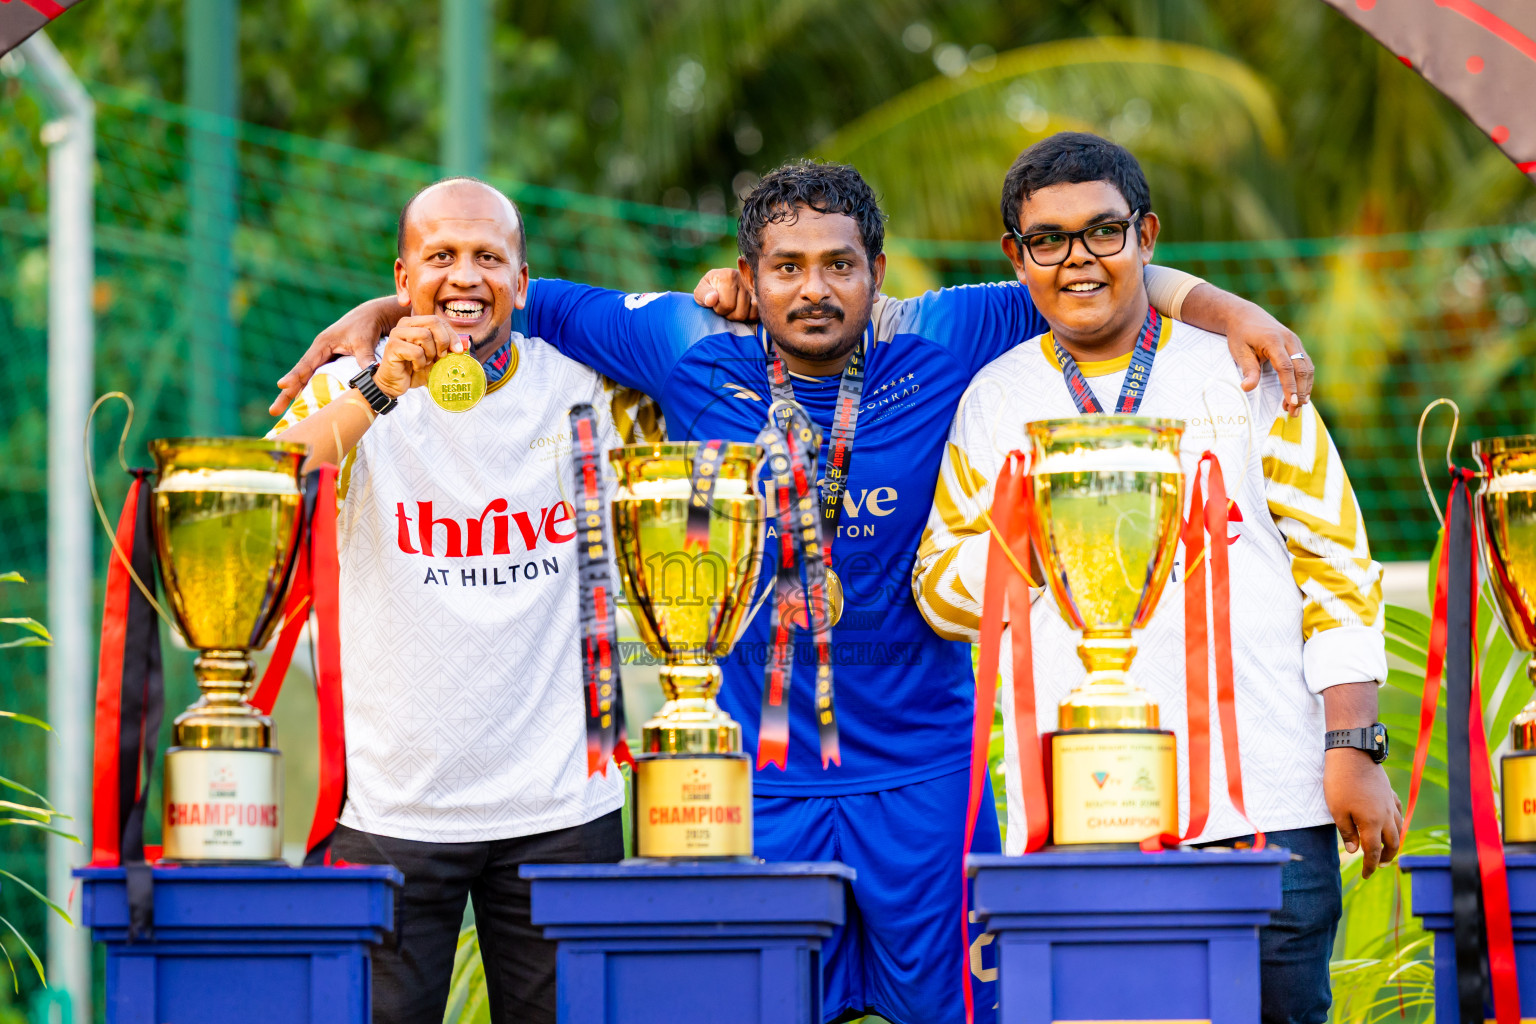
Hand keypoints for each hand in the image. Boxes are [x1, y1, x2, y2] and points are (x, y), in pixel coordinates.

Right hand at [271, 297, 396, 414]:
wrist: (372, 316)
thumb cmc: (366, 325)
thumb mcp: (365, 341)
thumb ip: (365, 358)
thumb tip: (370, 375)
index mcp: (322, 344)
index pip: (306, 364)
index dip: (294, 376)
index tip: (282, 387)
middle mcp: (319, 352)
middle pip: (300, 375)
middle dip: (287, 393)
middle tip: (273, 411)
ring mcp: (324, 358)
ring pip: (307, 379)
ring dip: (296, 394)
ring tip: (281, 412)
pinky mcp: (331, 363)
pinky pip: (318, 379)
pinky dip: (310, 391)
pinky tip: (305, 405)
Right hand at [374, 317, 465, 397]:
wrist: (395, 383)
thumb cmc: (415, 369)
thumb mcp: (436, 357)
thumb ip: (448, 349)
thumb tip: (467, 344)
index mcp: (415, 322)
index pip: (439, 321)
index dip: (452, 335)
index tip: (458, 351)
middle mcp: (405, 324)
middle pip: (433, 322)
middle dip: (443, 341)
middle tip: (441, 357)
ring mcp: (396, 333)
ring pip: (424, 335)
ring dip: (430, 354)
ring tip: (424, 362)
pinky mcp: (392, 346)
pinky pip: (416, 351)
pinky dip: (420, 362)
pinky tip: (415, 367)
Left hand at [694, 267, 757, 321]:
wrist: (720, 283)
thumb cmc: (709, 290)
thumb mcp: (700, 291)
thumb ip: (703, 295)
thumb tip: (712, 300)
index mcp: (728, 276)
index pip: (727, 305)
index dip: (719, 310)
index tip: (715, 303)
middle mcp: (744, 279)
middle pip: (740, 313)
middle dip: (729, 315)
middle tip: (724, 307)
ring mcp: (754, 287)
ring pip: (749, 314)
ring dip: (739, 316)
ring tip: (732, 307)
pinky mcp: (760, 294)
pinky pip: (757, 313)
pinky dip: (749, 315)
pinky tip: (742, 309)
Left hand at [1222, 309, 1313, 415]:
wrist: (1245, 315)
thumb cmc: (1240, 334)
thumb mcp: (1239, 351)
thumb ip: (1248, 370)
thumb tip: (1247, 389)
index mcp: (1274, 341)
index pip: (1286, 367)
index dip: (1290, 386)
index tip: (1291, 402)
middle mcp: (1289, 340)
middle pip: (1301, 369)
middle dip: (1300, 391)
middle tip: (1295, 411)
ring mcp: (1295, 342)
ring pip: (1307, 367)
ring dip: (1305, 387)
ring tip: (1299, 406)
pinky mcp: (1297, 346)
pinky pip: (1306, 364)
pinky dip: (1306, 380)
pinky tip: (1302, 393)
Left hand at [1324, 747, 1402, 877]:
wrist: (1352, 754)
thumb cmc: (1340, 782)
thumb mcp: (1337, 810)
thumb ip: (1347, 832)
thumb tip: (1354, 851)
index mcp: (1372, 823)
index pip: (1374, 852)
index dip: (1370, 866)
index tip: (1366, 875)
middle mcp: (1386, 816)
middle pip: (1393, 843)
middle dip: (1387, 857)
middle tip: (1379, 865)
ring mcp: (1390, 803)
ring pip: (1399, 829)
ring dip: (1394, 842)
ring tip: (1387, 848)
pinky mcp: (1389, 793)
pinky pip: (1399, 813)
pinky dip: (1397, 823)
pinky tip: (1392, 823)